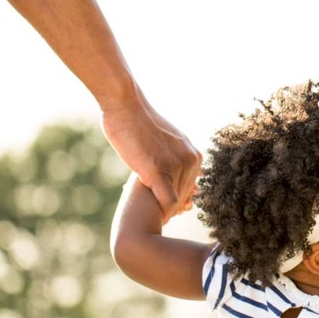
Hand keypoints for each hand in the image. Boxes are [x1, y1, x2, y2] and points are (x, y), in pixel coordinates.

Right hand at [102, 92, 201, 221]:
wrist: (125, 106)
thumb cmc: (139, 125)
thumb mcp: (166, 142)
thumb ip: (174, 158)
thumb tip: (179, 175)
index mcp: (193, 155)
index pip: (189, 189)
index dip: (176, 200)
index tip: (160, 202)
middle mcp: (190, 160)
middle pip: (184, 197)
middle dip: (170, 207)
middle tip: (152, 208)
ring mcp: (176, 164)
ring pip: (177, 202)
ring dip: (163, 210)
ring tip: (147, 208)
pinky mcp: (159, 170)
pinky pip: (168, 201)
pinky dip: (160, 210)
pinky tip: (145, 208)